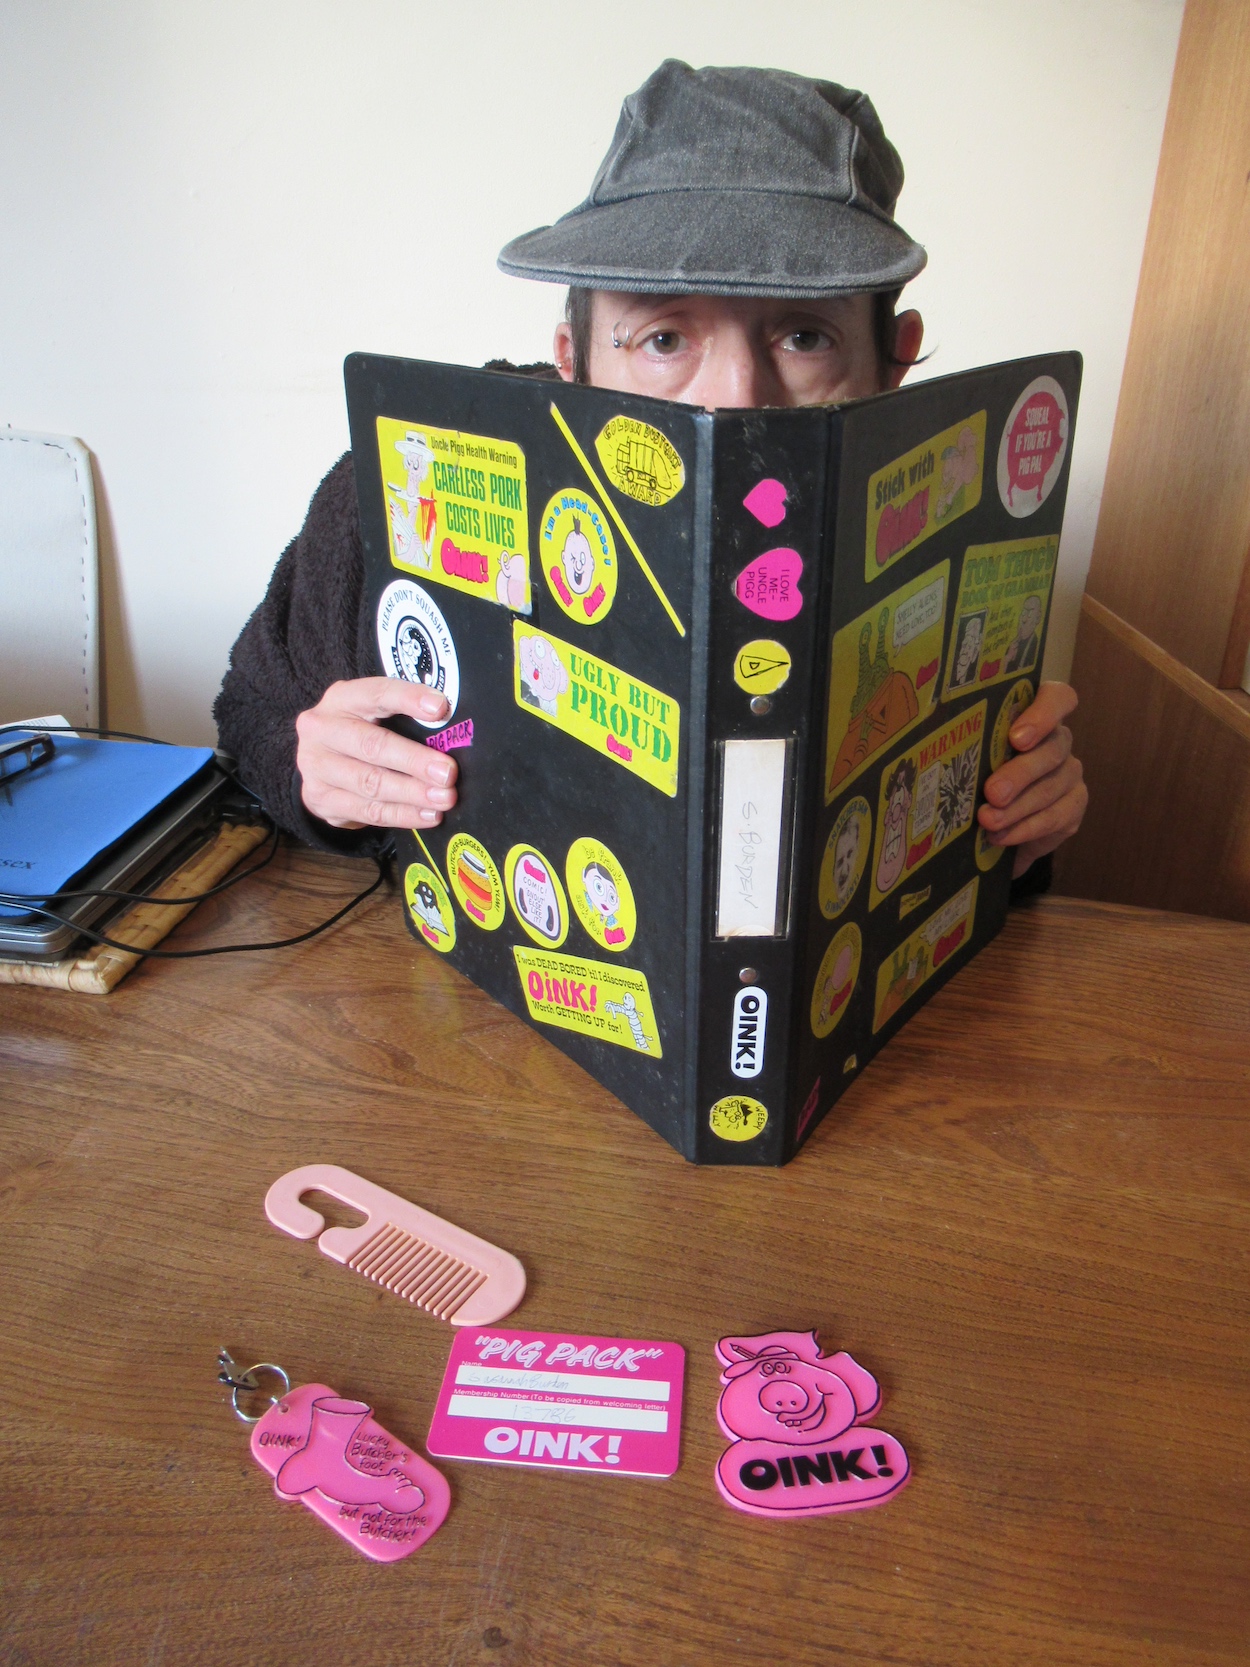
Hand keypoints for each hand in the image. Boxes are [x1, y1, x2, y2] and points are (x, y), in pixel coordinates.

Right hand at [294, 678, 457, 829]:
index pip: (376, 694)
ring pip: (370, 783)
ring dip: (412, 793)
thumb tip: (451, 731)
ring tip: (444, 799)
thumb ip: (404, 717)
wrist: (316, 763)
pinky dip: (402, 814)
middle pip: (372, 745)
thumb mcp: (373, 713)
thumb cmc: (360, 732)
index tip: (439, 708)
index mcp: (341, 699)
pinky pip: (367, 811)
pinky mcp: (320, 799)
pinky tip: (427, 815)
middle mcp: (321, 729)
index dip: (408, 699)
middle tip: (447, 773)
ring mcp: (315, 766)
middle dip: (414, 760)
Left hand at [978, 681, 1086, 877]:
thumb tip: (930, 749)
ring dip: (1017, 808)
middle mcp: (1058, 741)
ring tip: (988, 820)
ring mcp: (1069, 773)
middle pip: (1052, 748)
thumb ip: (965, 746)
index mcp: (1035, 716)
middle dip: (1020, 772)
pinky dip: (1024, 829)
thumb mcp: (969, 756)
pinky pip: (1055, 817)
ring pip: (1051, 787)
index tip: (1017, 737)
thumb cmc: (976, 774)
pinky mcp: (1074, 806)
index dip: (1044, 714)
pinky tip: (1000, 836)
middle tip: (993, 792)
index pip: (1058, 699)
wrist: (999, 821)